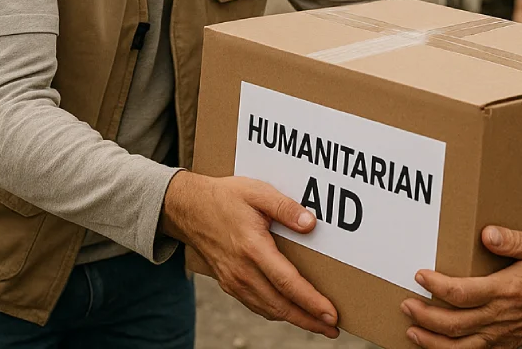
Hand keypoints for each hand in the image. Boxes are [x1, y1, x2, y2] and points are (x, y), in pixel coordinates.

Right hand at [161, 171, 339, 336]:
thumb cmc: (225, 197)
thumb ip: (286, 207)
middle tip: (333, 330)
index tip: (331, 315)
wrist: (188, 209)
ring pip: (269, 309)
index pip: (288, 283)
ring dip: (295, 319)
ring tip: (318, 324)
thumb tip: (310, 224)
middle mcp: (242, 271)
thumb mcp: (258, 192)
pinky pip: (257, 305)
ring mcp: (234, 281)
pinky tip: (290, 312)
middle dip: (309, 320)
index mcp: (253, 249)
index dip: (311, 302)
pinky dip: (277, 312)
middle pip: (281, 306)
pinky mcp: (229, 283)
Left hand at [401, 226, 521, 348]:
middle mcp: (502, 316)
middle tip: (406, 303)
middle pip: (453, 324)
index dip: (436, 286)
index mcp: (507, 290)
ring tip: (412, 331)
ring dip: (433, 342)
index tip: (419, 275)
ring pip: (461, 347)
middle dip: (424, 316)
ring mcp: (505, 333)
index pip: (461, 293)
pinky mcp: (509, 342)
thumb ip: (513, 240)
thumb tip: (487, 233)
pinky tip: (441, 347)